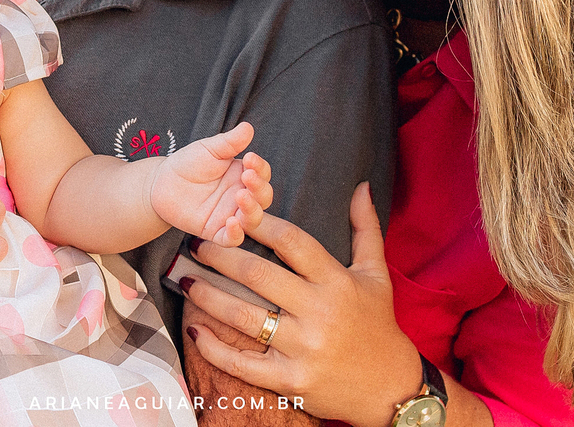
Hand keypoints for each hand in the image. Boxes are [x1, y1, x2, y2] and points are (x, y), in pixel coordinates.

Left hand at [150, 122, 271, 245]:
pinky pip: (231, 239)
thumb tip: (248, 127)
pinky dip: (236, 234)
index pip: (262, 174)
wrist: (162, 183)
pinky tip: (232, 222)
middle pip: (263, 198)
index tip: (250, 158)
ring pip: (252, 219)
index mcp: (243, 175)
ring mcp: (230, 215)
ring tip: (241, 196)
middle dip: (259, 188)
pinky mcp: (215, 231)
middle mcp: (241, 196)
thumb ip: (229, 142)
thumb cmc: (189, 163)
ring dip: (252, 209)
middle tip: (247, 176)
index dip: (260, 168)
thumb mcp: (209, 149)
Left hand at [183, 183, 421, 426]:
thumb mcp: (376, 274)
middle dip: (221, 255)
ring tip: (185, 279)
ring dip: (208, 295)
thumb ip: (365, 228)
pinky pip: (242, 363)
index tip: (234, 211)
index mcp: (336, 281)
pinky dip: (213, 347)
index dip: (259, 223)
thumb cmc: (378, 324)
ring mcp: (303, 348)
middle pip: (258, 275)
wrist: (388, 387)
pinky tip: (195, 329)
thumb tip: (361, 186)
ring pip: (243, 316)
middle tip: (196, 242)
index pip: (291, 242)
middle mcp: (319, 312)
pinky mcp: (290, 380)